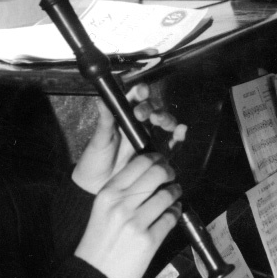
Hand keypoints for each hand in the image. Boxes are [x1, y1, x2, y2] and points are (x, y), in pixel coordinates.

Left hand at [72, 83, 186, 194]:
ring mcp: (150, 139)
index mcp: (124, 117)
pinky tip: (181, 131)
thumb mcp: (98, 140)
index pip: (135, 99)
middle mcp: (140, 125)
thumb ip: (104, 121)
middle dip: (152, 107)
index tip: (141, 91)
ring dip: (166, 118)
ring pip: (165, 123)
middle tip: (142, 114)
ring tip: (160, 120)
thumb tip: (102, 100)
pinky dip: (179, 137)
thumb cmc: (95, 160)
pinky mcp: (158, 154)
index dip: (141, 92)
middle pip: (154, 108)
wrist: (97, 186)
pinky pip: (173, 144)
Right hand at [76, 152, 180, 277]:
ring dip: (175, 192)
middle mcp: (121, 205)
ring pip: (167, 196)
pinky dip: (176, 213)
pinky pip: (171, 218)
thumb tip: (149, 174)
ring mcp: (135, 223)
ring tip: (175, 193)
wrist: (93, 276)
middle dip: (169, 172)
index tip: (162, 161)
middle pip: (157, 174)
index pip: (139, 163)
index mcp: (107, 194)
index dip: (156, 159)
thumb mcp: (101, 210)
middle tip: (172, 176)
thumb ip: (121, 192)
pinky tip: (173, 212)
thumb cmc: (98, 242)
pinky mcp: (148, 240)